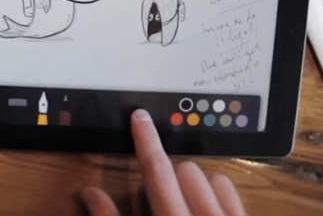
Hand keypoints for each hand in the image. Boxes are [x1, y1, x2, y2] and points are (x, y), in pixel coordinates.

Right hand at [81, 109, 247, 215]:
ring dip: (197, 185)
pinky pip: (232, 191)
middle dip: (172, 175)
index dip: (146, 141)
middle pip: (186, 169)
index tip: (138, 116)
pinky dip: (219, 194)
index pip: (157, 171)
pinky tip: (211, 208)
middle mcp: (203, 215)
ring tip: (188, 203)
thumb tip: (90, 193)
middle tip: (163, 194)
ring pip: (213, 177)